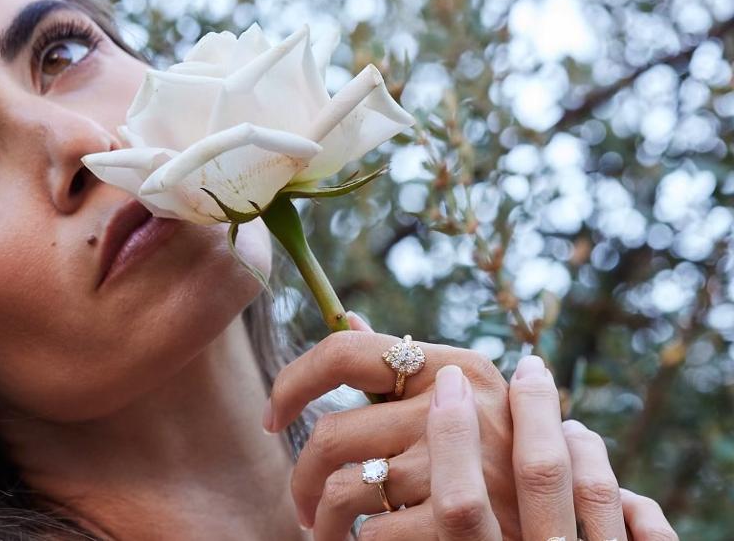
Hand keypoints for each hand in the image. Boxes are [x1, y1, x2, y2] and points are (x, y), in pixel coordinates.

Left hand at [262, 313, 520, 538]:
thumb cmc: (502, 467)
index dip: (292, 382)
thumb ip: (404, 369)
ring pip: (341, 490)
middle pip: (330, 433)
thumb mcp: (468, 406)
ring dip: (322, 520)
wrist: (561, 531)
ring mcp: (460, 469)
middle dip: (302, 478)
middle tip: (302, 502)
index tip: (274, 417)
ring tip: (326, 531)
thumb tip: (348, 316)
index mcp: (456, 368)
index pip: (345, 352)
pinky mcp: (456, 525)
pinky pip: (369, 534)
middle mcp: (458, 409)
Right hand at [422, 357, 678, 539]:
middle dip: (534, 408)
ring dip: (584, 446)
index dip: (452, 437)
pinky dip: (638, 507)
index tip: (451, 381)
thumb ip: (445, 523)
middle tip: (531, 366)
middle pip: (541, 473)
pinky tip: (624, 495)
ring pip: (598, 492)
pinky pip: (650, 532)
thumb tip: (373, 487)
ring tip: (571, 426)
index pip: (460, 506)